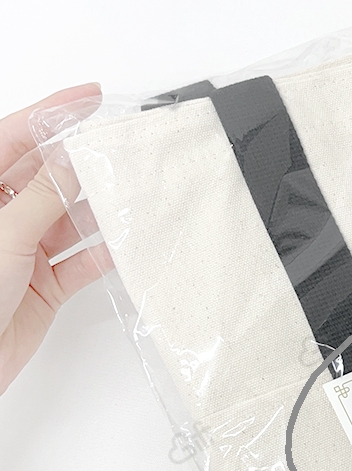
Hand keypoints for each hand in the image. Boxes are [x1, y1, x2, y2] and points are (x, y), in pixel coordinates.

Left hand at [0, 85, 111, 395]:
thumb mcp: (5, 234)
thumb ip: (41, 198)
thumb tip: (70, 160)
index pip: (16, 137)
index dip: (53, 114)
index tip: (90, 98)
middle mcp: (2, 215)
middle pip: (49, 177)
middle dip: (85, 166)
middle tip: (123, 152)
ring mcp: (24, 250)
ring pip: (70, 220)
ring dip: (100, 213)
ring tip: (133, 198)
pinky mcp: (45, 285)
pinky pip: (82, 262)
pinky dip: (104, 256)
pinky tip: (125, 246)